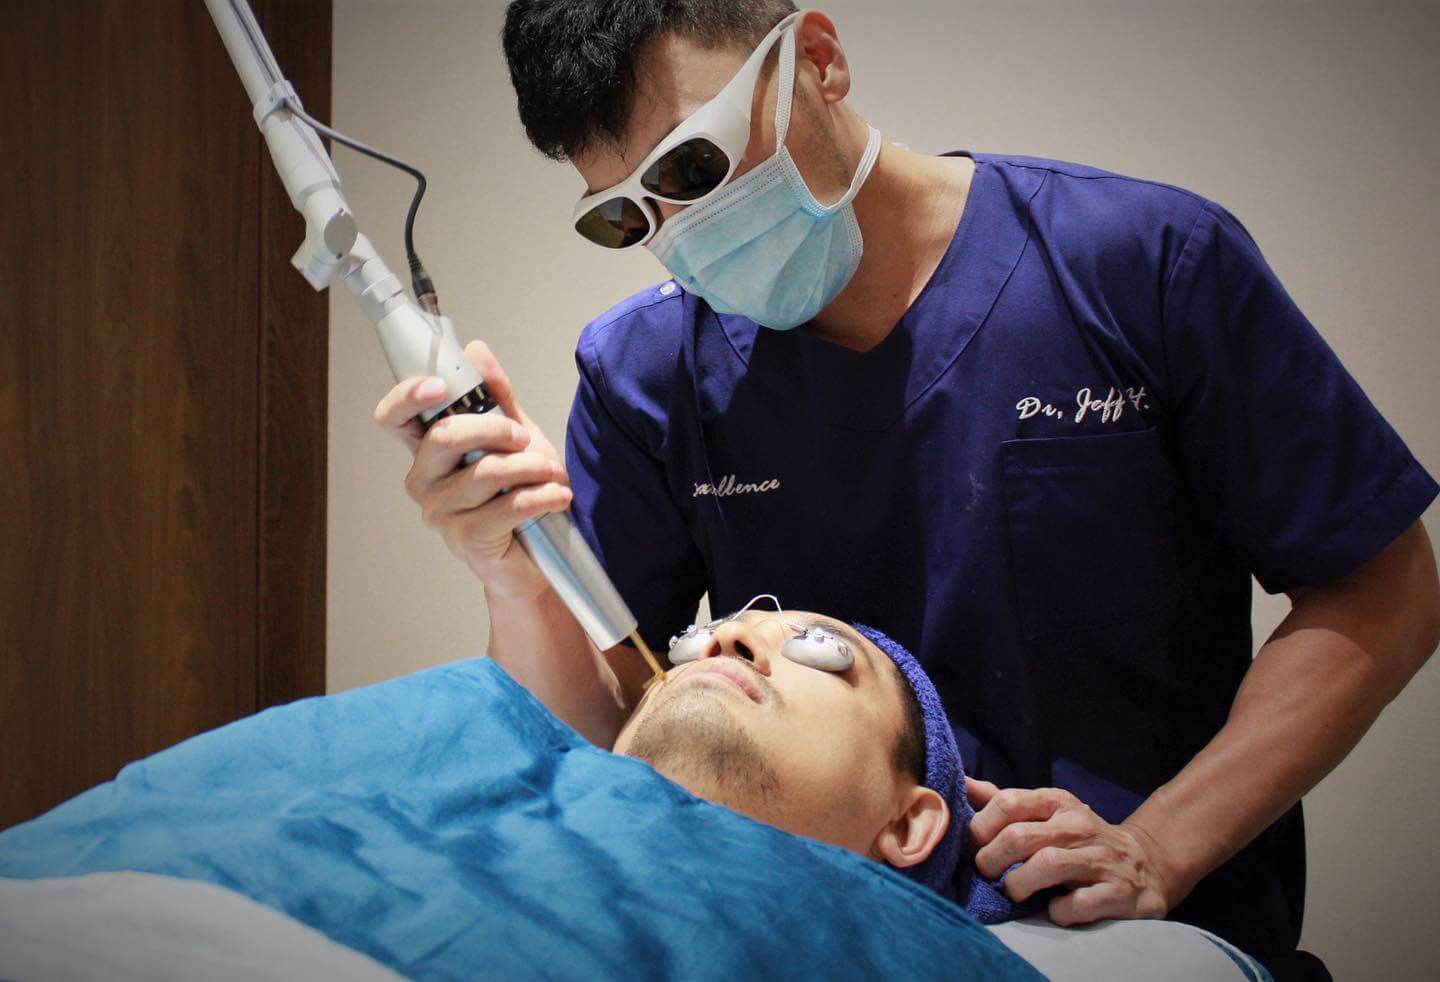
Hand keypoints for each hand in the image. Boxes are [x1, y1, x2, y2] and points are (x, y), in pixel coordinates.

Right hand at [373, 340, 570, 598]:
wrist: (536, 558)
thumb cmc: (517, 494)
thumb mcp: (512, 438)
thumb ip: (496, 398)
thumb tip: (477, 351)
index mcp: (427, 450)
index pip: (393, 418)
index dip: (407, 396)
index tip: (439, 385)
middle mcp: (423, 480)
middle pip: (444, 437)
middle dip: (494, 428)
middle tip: (525, 438)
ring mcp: (439, 513)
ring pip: (485, 472)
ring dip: (531, 467)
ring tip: (555, 473)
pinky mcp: (465, 540)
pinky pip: (508, 506)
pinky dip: (542, 496)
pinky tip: (559, 496)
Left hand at [966, 778, 1183, 925]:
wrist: (1146, 865)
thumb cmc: (1080, 841)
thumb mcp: (1046, 814)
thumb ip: (1004, 802)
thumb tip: (963, 784)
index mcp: (1058, 802)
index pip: (1008, 802)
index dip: (981, 827)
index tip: (974, 846)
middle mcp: (1079, 825)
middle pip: (1019, 836)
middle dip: (991, 860)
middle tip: (988, 873)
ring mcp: (1101, 858)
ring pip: (1046, 865)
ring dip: (1019, 884)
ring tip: (1015, 891)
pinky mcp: (1119, 892)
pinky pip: (1078, 903)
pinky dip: (1059, 911)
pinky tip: (1055, 910)